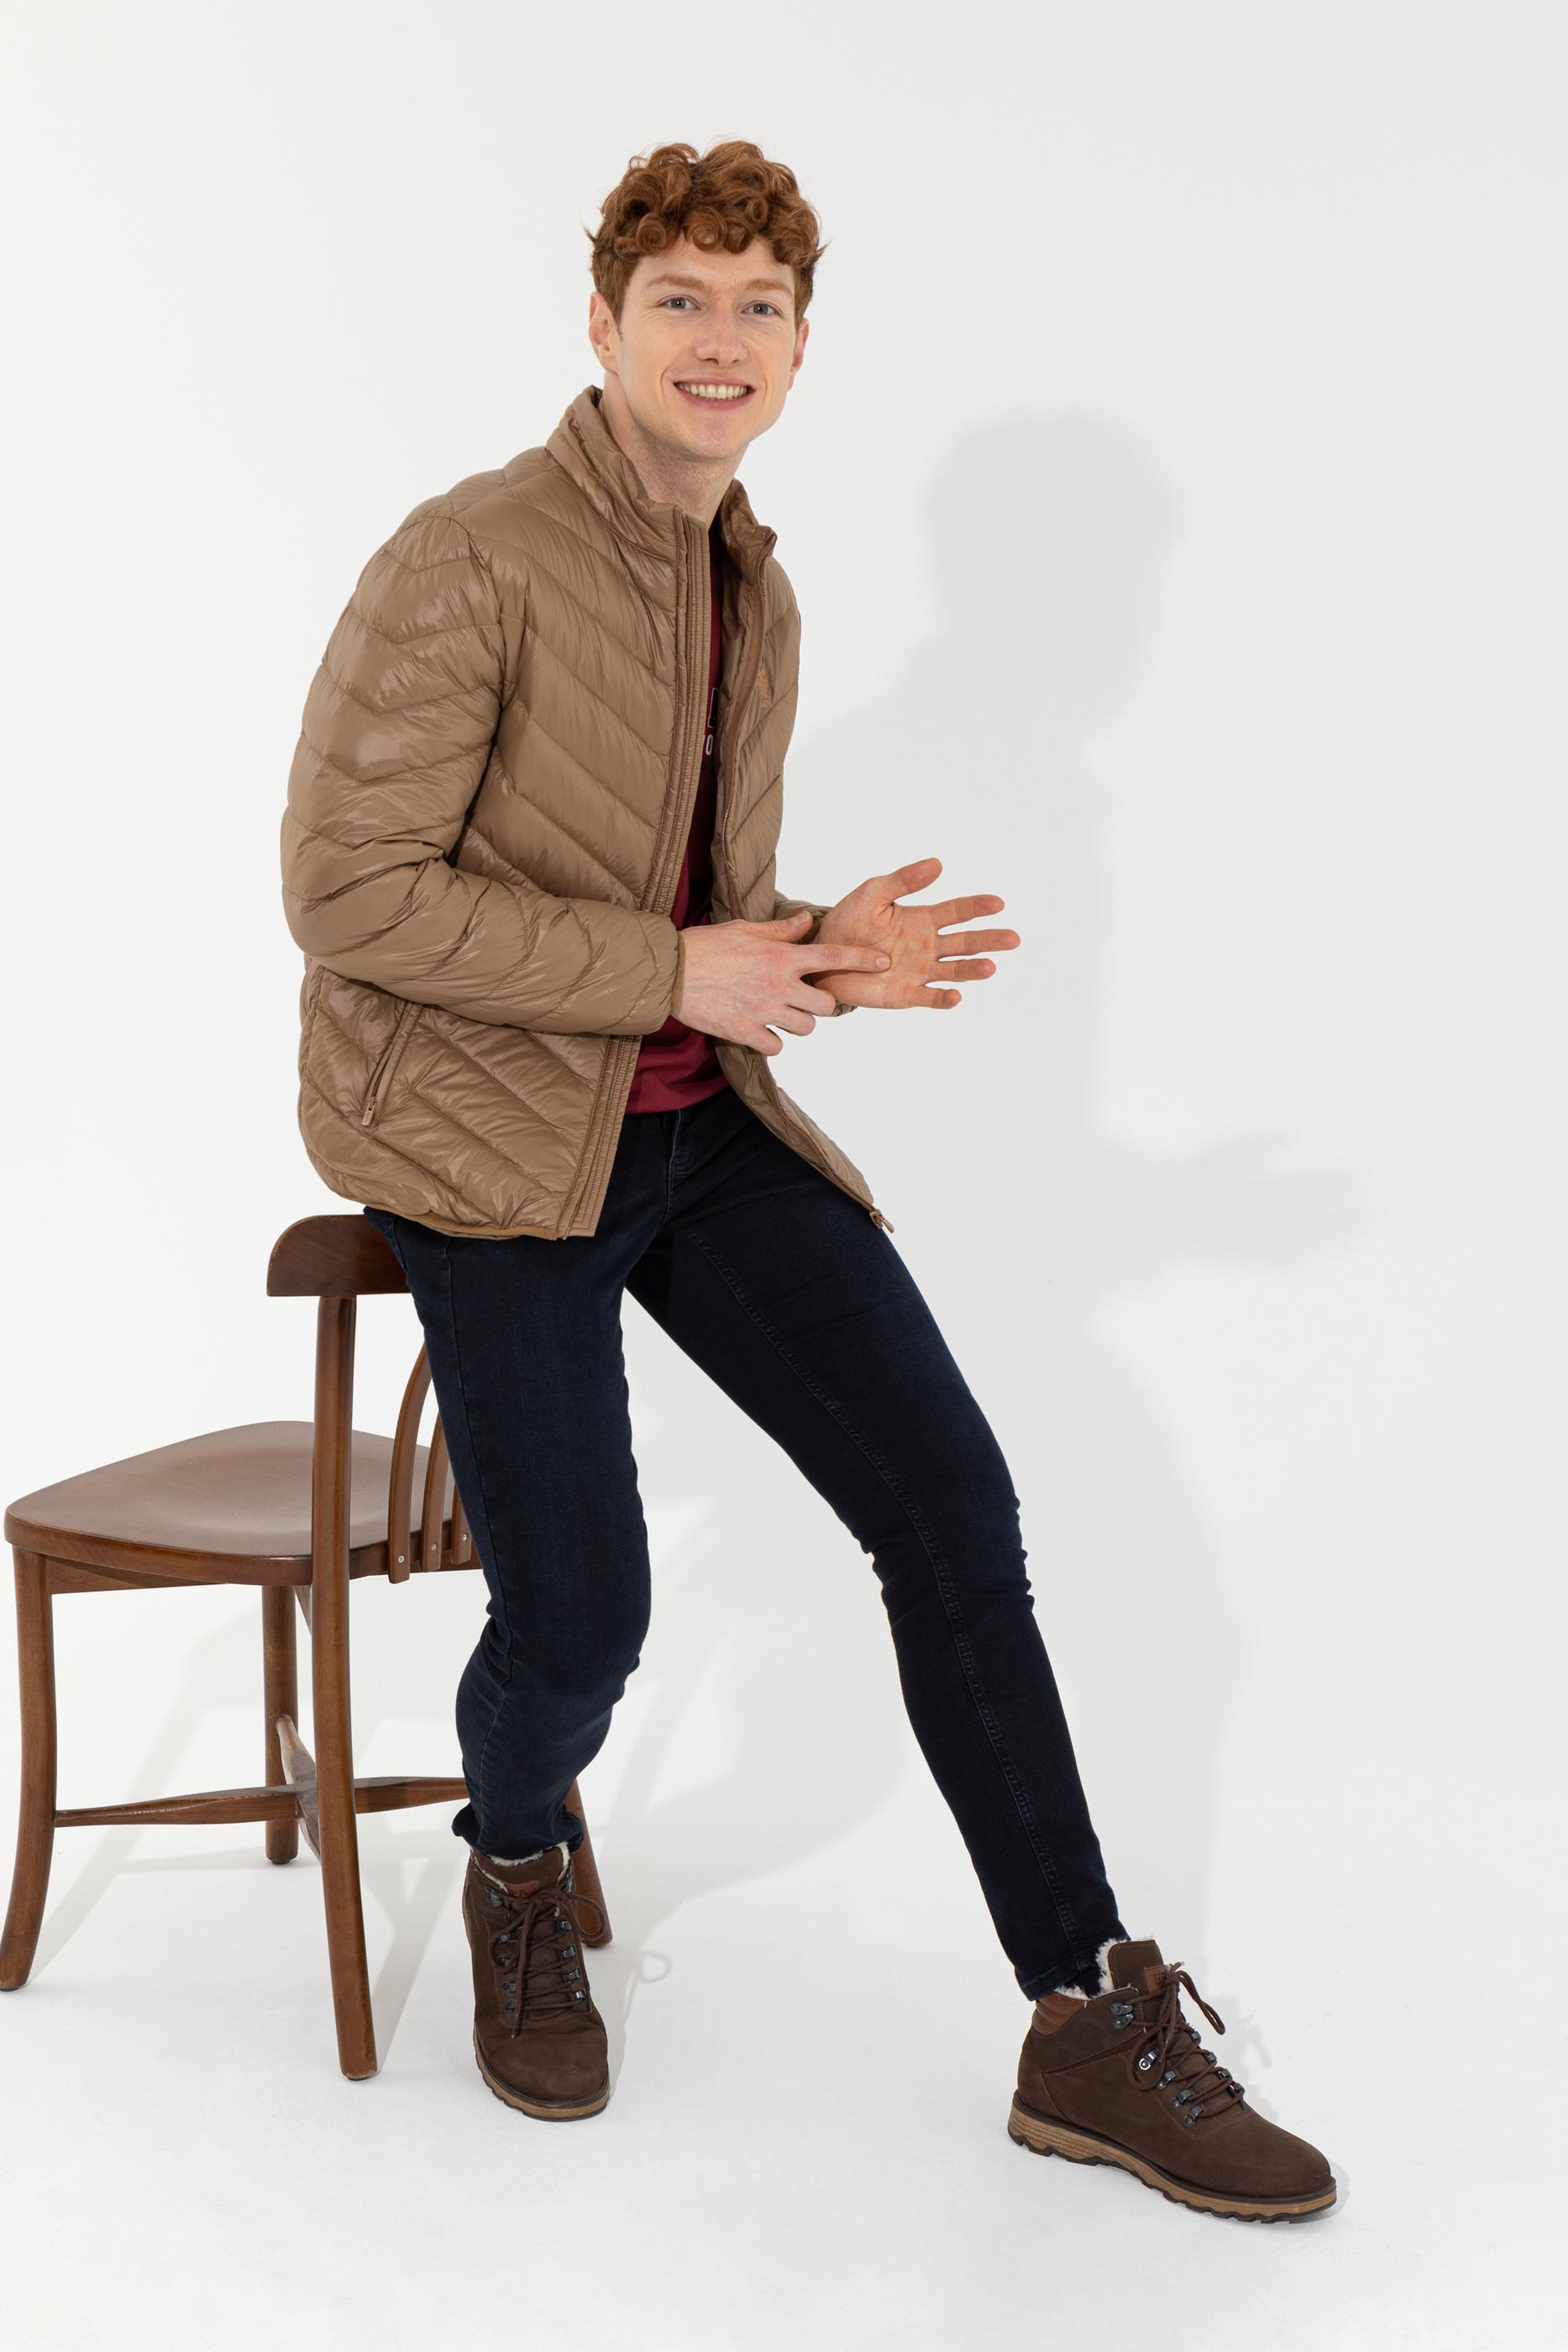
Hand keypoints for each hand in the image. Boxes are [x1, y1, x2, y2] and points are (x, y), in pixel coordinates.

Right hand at [673, 912, 890, 1055]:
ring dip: (798, 1023)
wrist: (670, 973)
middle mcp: (779, 985)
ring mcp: (764, 1012)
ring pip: (805, 1028)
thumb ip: (781, 931)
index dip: (862, 959)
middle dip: (821, 1002)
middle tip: (803, 998)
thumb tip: (807, 922)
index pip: (833, 956)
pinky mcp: (745, 1033)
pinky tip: (760, 1030)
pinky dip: (772, 1042)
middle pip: (826, 1004)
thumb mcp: (745, 929)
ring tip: (779, 1013)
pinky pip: (776, 1047)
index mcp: (782, 956)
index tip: (883, 962)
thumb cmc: (706, 945)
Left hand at [812, 859, 1020, 1009]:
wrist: (823, 957)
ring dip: (972, 970)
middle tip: (1013, 939)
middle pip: (965, 943)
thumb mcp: (872, 894)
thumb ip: (903, 880)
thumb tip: (938, 863)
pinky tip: (955, 996)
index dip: (977, 907)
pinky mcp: (906, 994)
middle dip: (989, 941)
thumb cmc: (848, 921)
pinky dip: (943, 999)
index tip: (998, 903)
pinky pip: (929, 997)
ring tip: (990, 968)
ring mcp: (919, 972)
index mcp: (923, 919)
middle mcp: (928, 946)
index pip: (957, 912)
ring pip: (954, 971)